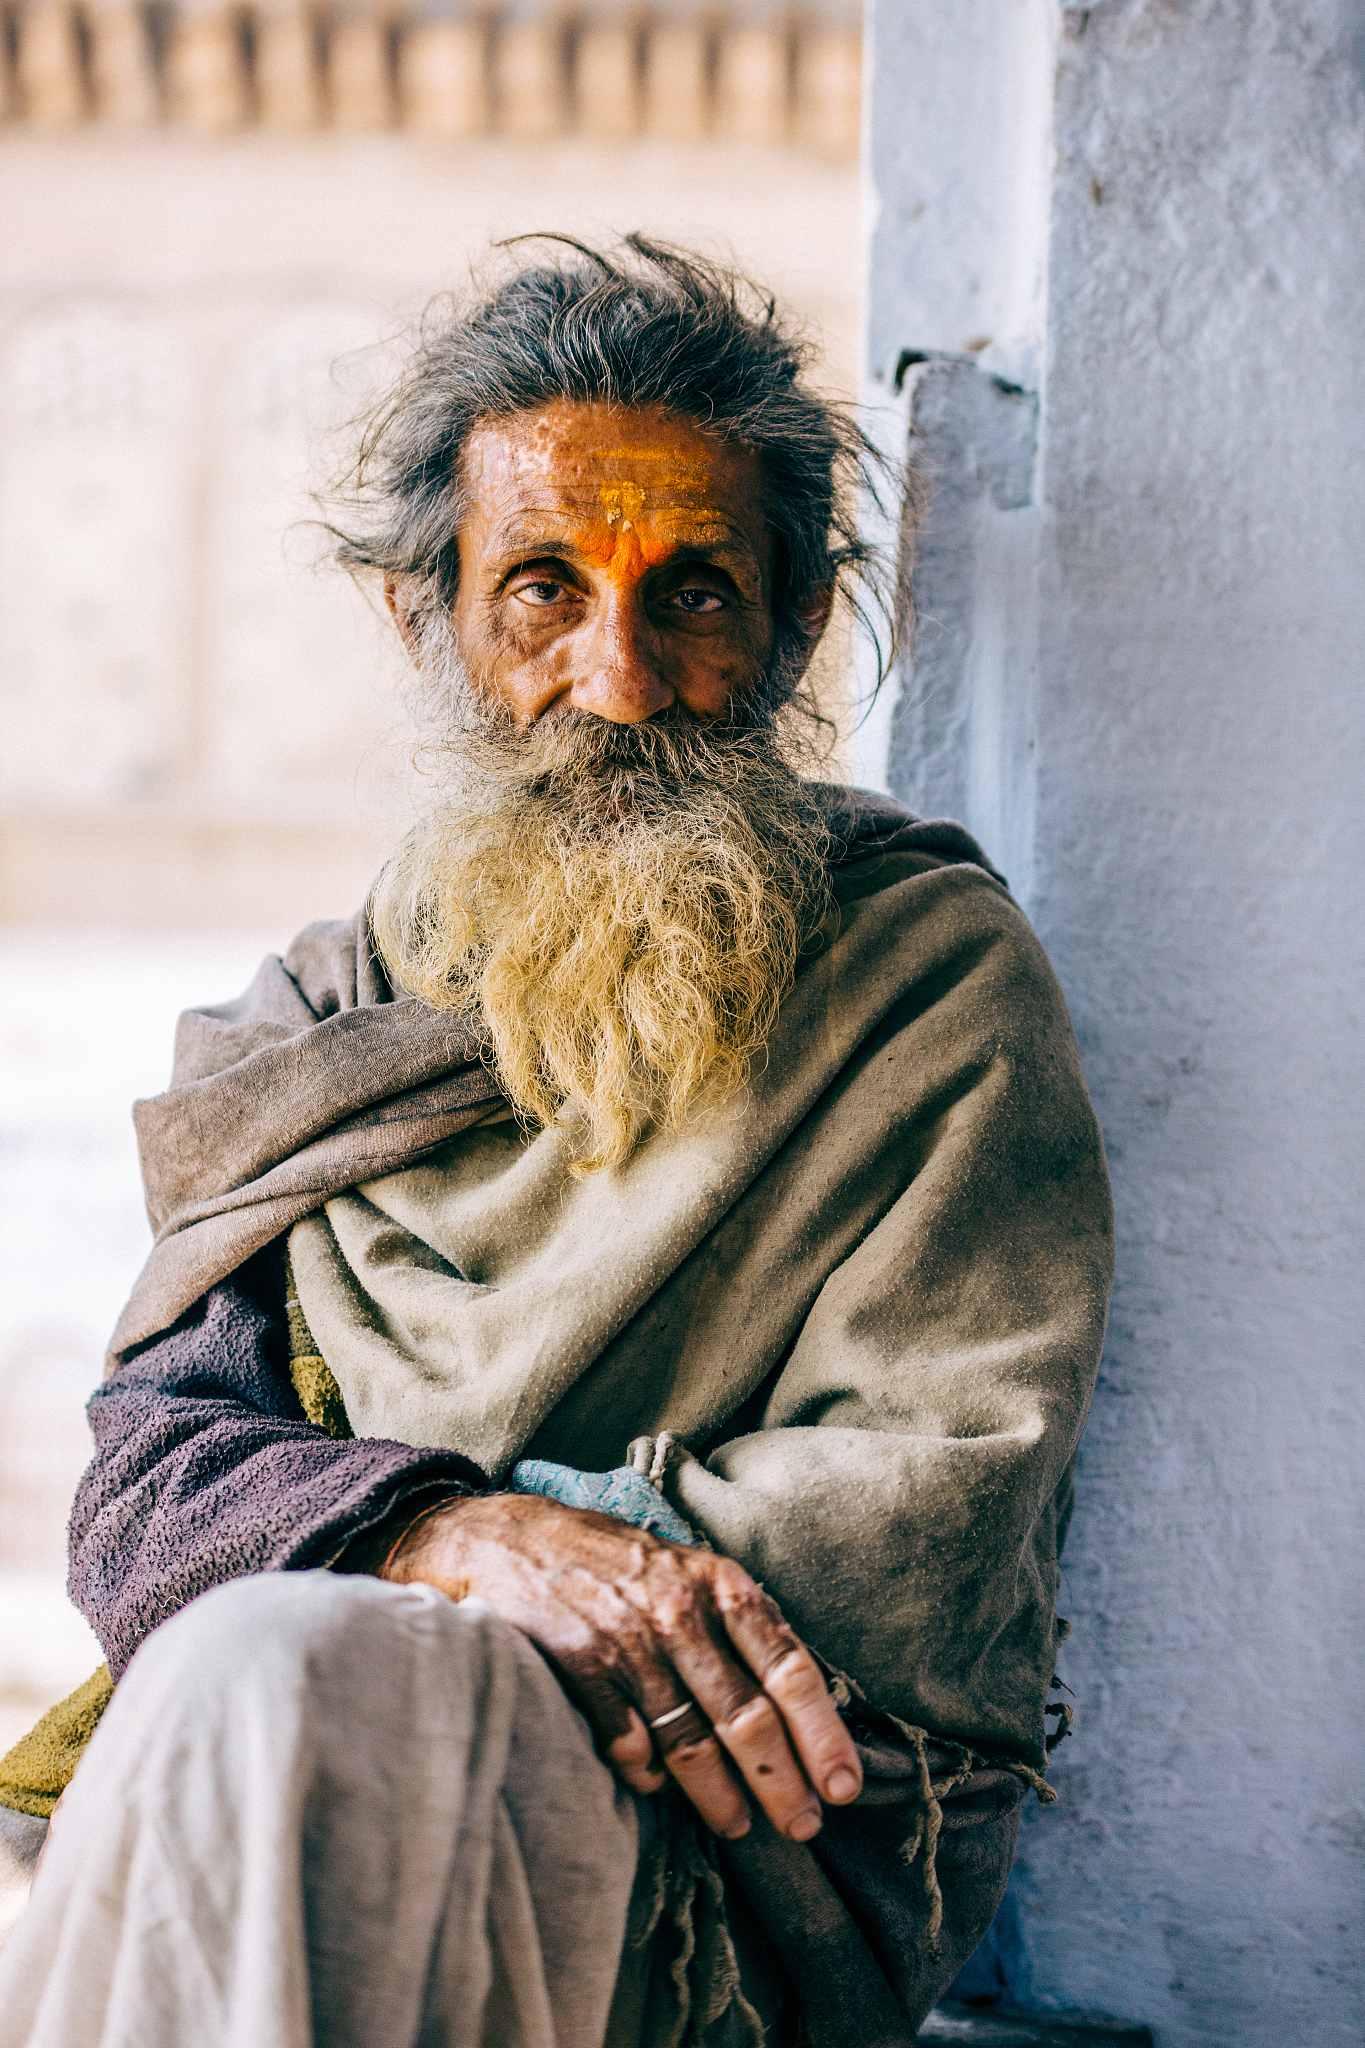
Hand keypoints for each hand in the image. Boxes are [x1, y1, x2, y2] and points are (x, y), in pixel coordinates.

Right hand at [378, 1491, 862, 1842]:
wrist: (508, 1538)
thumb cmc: (611, 1559)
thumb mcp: (684, 1565)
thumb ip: (734, 1619)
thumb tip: (794, 1692)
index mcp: (717, 1582)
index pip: (788, 1666)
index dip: (822, 1732)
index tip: (844, 1784)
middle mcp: (678, 1610)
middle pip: (746, 1716)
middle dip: (782, 1781)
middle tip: (803, 1826)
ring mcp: (627, 1640)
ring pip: (690, 1742)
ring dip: (720, 1796)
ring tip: (738, 1826)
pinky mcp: (578, 1666)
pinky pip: (627, 1744)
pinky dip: (647, 1775)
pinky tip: (657, 1788)